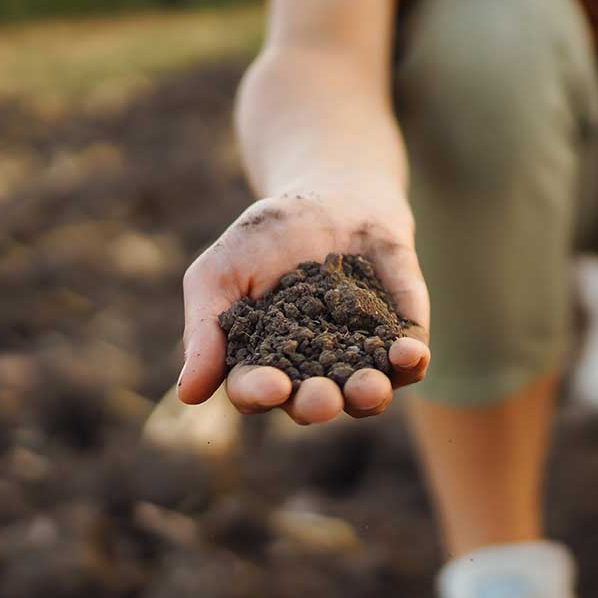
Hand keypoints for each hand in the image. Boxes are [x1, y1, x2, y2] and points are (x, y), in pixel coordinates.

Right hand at [178, 180, 429, 424]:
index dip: (260, 392)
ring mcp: (361, 358)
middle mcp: (312, 372)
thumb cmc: (266, 236)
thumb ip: (205, 329)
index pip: (256, 390)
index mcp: (263, 363)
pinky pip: (409, 360)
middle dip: (317, 404)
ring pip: (365, 393)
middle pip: (313, 403)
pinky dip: (410, 362)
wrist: (332, 193)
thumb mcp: (221, 270)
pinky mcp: (402, 336)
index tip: (269, 386)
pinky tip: (410, 354)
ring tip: (370, 387)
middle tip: (322, 398)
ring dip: (368, 396)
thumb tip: (188, 395)